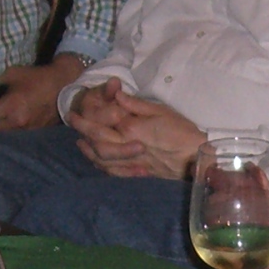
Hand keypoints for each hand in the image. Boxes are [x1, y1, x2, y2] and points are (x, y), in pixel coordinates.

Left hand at [0, 56, 88, 131]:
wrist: (63, 86)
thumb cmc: (37, 78)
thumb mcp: (13, 73)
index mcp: (11, 106)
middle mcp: (18, 122)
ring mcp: (29, 130)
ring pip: (5, 136)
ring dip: (4, 129)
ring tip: (7, 119)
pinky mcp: (37, 133)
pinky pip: (19, 136)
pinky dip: (16, 131)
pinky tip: (18, 122)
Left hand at [77, 91, 205, 180]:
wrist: (196, 158)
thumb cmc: (183, 132)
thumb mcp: (162, 111)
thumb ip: (136, 104)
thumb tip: (117, 95)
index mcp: (132, 127)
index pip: (102, 119)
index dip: (87, 113)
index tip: (77, 108)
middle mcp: (126, 145)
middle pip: (96, 138)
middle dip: (81, 128)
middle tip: (72, 120)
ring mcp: (130, 162)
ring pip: (100, 156)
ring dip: (87, 148)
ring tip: (79, 141)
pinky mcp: (136, 172)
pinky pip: (112, 171)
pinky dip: (100, 165)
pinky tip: (96, 159)